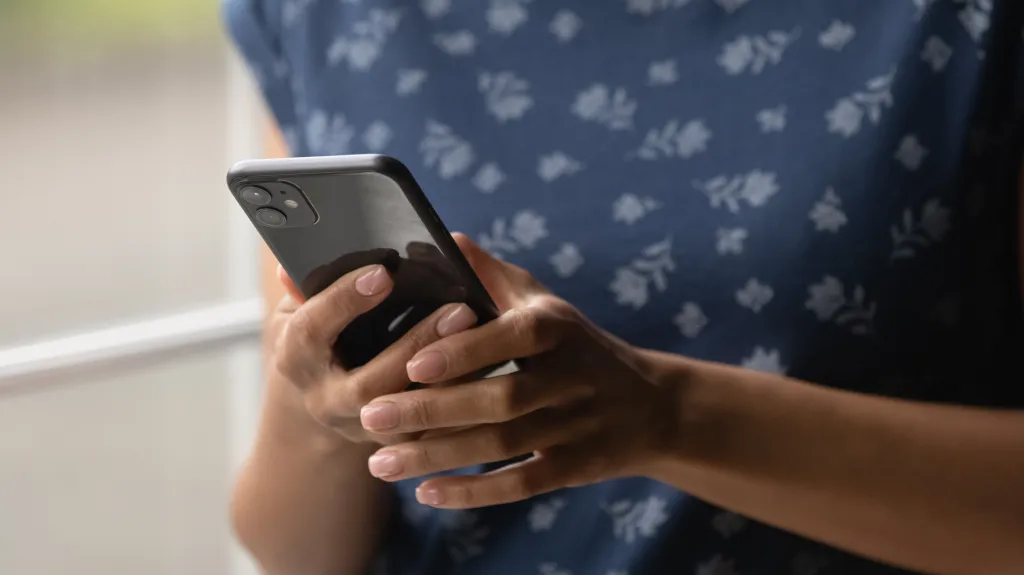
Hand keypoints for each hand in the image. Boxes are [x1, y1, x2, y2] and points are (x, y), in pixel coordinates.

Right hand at [267, 262, 478, 446]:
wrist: (320, 408)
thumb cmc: (319, 339)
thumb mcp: (304, 310)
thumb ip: (311, 286)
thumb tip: (310, 251)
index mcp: (296, 359)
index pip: (314, 329)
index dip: (345, 300)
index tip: (384, 272)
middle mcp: (327, 401)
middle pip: (371, 384)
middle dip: (417, 345)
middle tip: (461, 309)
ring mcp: (363, 429)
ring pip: (410, 416)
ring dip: (450, 380)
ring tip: (484, 339)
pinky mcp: (398, 443)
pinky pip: (435, 431)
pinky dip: (464, 402)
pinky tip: (495, 370)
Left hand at [358, 234, 681, 507]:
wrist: (651, 405)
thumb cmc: (578, 345)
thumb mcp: (545, 303)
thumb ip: (493, 275)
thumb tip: (445, 238)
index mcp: (557, 329)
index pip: (512, 337)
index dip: (466, 351)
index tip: (414, 362)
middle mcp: (571, 377)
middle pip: (500, 399)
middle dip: (433, 410)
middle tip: (371, 417)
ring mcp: (576, 426)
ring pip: (503, 446)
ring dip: (439, 456)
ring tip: (380, 463)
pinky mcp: (575, 468)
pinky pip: (521, 484)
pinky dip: (474, 492)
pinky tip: (427, 493)